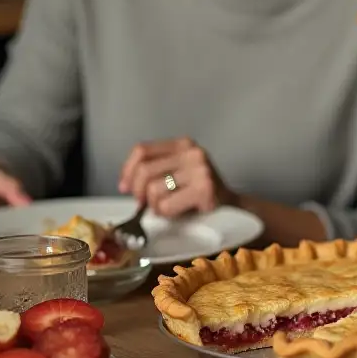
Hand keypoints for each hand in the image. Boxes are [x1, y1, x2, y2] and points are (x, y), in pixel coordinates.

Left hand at [118, 138, 235, 217]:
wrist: (231, 207)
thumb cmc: (199, 193)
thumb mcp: (177, 172)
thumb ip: (155, 170)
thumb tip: (126, 184)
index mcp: (183, 144)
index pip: (142, 150)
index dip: (128, 171)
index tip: (125, 187)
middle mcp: (192, 152)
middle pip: (144, 170)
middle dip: (140, 193)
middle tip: (147, 204)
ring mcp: (200, 169)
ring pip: (153, 190)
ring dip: (156, 206)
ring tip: (170, 207)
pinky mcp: (204, 188)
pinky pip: (166, 205)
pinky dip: (167, 213)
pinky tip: (179, 212)